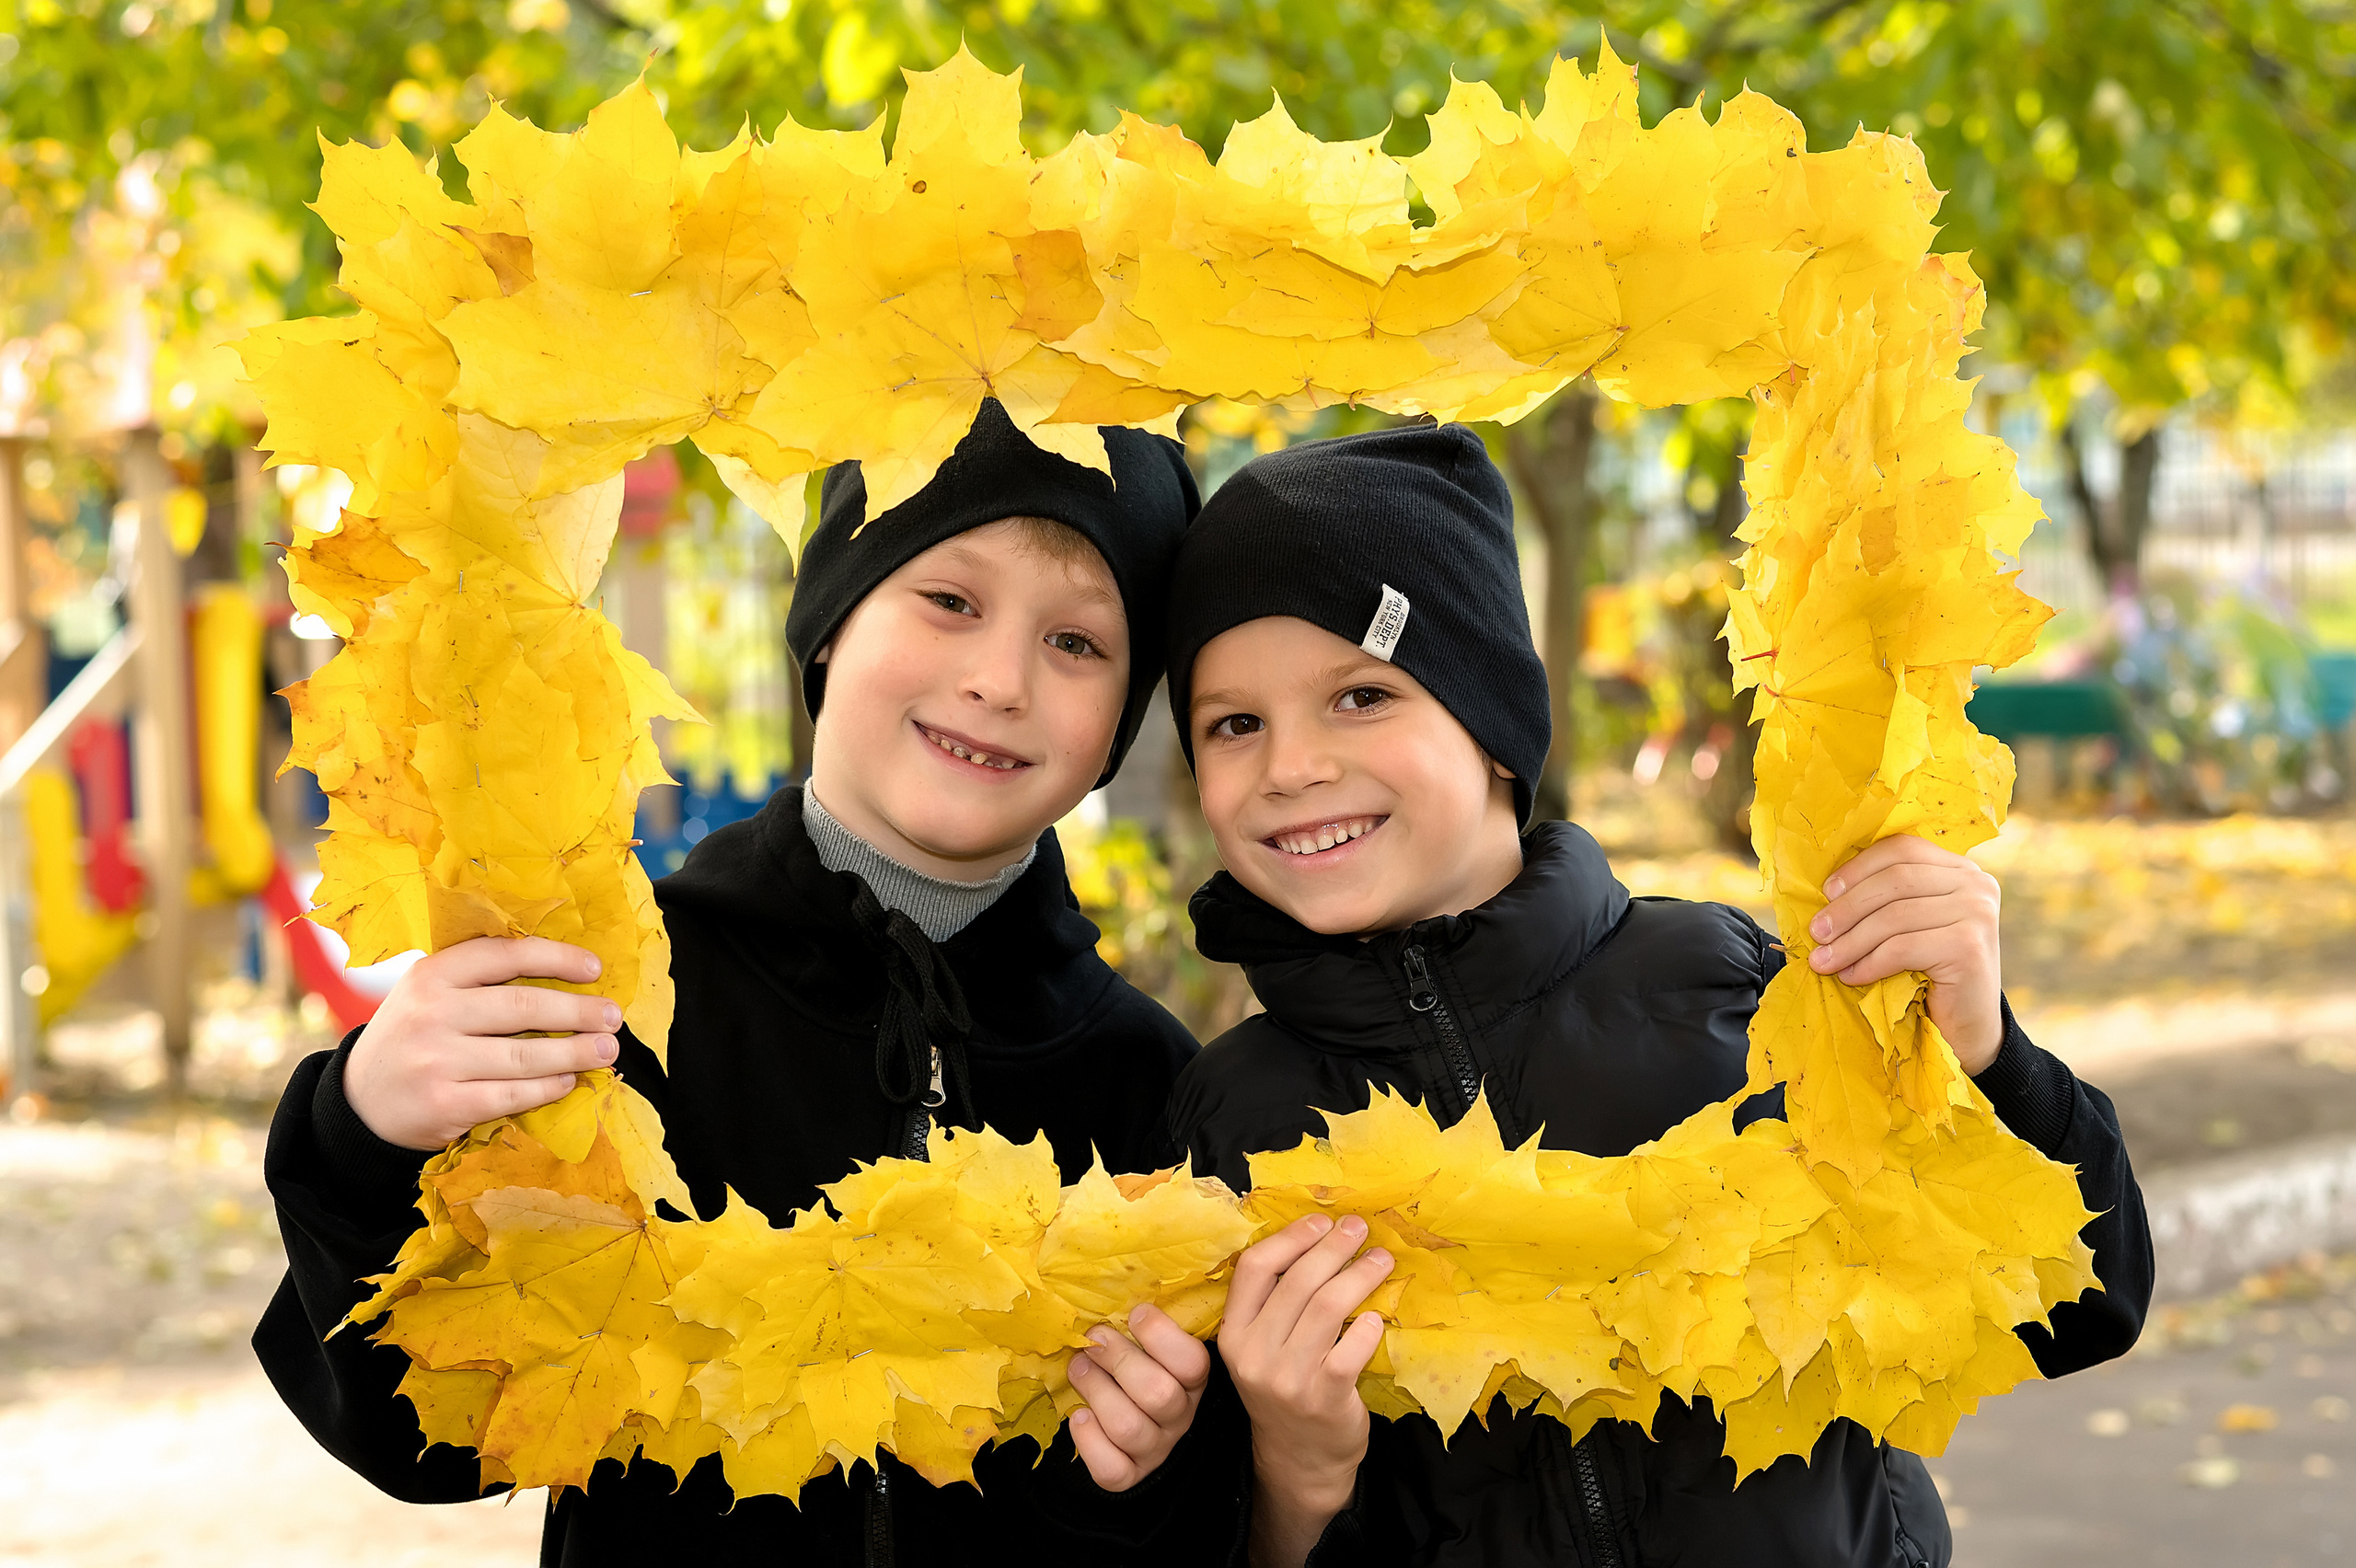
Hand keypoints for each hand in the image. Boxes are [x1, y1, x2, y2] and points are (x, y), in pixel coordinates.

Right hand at [343, 938, 619, 1150]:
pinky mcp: (446, 1105)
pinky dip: (548, 1087)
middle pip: (523, 1007)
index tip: (595, 969)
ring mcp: (437, 1061)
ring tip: (606, 1050)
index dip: (556, 958)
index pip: (505, 955)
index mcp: (431, 975)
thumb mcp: (428, 994)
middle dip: (578, 1012)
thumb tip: (563, 973)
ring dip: (575, 1053)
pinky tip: (569, 1080)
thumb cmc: (412, 1038)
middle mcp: (431, 1013)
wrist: (358, 1102)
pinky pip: (512, 1094)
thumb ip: (478, 979)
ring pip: (525, 1055)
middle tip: (612, 1016)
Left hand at [1066, 1303, 1211, 1490]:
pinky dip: (1090, 1441)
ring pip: (1128, 1427)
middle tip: (1093, 1339)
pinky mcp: (1129, 1475)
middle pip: (1157, 1394)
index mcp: (1192, 1380)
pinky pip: (1112, 1469)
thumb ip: (1143, 1324)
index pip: (1192, 1362)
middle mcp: (1179, 1417)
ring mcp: (1155, 1449)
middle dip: (1118, 1360)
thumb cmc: (1137, 1367)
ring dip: (1096, 1390)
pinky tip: (1079, 1417)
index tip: (1135, 1314)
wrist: (1133, 1428)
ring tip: (1078, 1367)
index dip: (1162, 1335)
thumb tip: (1115, 1283)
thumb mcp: (1150, 1346)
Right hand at [1220, 1214, 1392, 1567]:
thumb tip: (1319, 1239)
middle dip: (1333, 1246)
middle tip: (1360, 1228)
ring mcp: (1288, 1378)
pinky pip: (1352, 1346)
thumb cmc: (1286, 1391)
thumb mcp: (1262, 1349)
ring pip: (1327, 1306)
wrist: (1300, 1460)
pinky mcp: (1324, 1396)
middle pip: (1296, 1281)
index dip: (1290, 1238)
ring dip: (1359, 1274)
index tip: (1321, 1221)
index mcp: (1233, 1334)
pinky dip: (1368, 1324)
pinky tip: (1378, 1315)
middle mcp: (1254, 1354)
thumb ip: (1275, 1304)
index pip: (1254, 1268)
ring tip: (1381, 1259)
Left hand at [1807, 834, 2004, 1073]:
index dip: (1859, 868)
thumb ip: (1885, 897)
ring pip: (1894, 916)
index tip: (1826, 892)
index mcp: (1959, 868)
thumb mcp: (1909, 924)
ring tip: (1823, 961)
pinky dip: (1869, 963)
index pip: (1901, 849)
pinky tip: (1851, 976)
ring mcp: (1978, 914)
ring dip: (1850, 941)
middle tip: (1816, 932)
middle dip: (1847, 908)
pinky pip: (1902, 948)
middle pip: (1895, 880)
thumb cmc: (1928, 972)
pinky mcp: (1969, 948)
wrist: (1967, 1028)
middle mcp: (1976, 884)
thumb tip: (1826, 889)